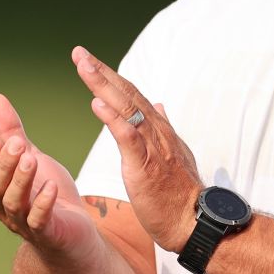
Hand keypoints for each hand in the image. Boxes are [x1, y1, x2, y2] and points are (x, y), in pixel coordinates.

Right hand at [0, 94, 98, 261]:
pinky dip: (43, 204)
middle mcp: (5, 207)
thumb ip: (11, 132)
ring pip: (14, 203)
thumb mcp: (31, 156)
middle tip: (16, 143)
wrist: (76, 231)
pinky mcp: (48, 233)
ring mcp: (25, 222)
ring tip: (30, 159)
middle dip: (3, 164)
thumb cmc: (48, 192)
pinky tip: (51, 187)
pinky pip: (40, 221)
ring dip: (20, 180)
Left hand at [72, 46, 202, 252]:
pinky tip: (97, 104)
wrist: (193, 220)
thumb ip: (164, 128)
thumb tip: (160, 105)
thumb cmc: (179, 193)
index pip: (132, 96)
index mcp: (159, 129)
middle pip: (126, 94)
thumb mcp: (174, 154)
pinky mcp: (145, 166)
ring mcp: (152, 147)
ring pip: (126, 109)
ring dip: (104, 86)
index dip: (111, 77)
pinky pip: (128, 138)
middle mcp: (156, 132)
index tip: (90, 61)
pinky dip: (113, 119)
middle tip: (79, 53)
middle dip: (101, 72)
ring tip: (85, 67)